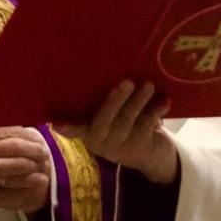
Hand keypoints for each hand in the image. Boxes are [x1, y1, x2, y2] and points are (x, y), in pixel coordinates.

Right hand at [57, 81, 176, 182]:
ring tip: (148, 85)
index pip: (74, 127)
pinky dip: (156, 111)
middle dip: (115, 101)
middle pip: (104, 121)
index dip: (66, 125)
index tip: (56, 122)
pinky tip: (165, 100)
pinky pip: (146, 127)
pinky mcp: (140, 149)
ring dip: (138, 102)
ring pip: (126, 123)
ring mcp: (120, 147)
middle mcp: (100, 142)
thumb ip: (105, 99)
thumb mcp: (113, 114)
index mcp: (88, 131)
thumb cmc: (126, 123)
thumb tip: (103, 64)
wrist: (152, 156)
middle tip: (127, 81)